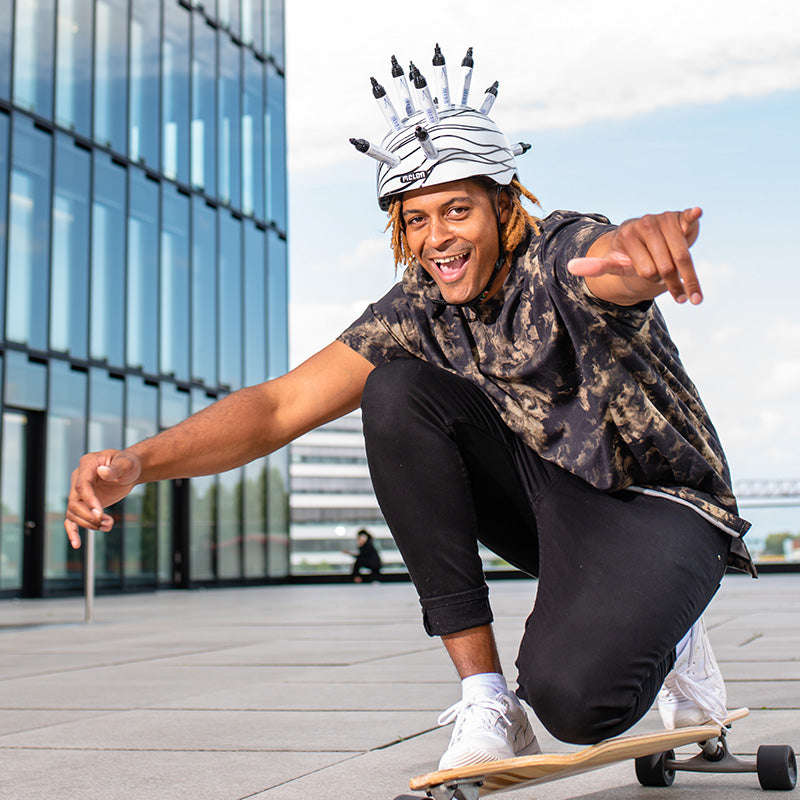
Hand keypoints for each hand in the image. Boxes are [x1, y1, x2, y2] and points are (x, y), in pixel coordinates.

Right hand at [64, 450, 142, 548]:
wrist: (129, 471)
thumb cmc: (128, 464)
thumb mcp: (126, 463)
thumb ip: (116, 468)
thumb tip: (103, 472)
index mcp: (87, 465)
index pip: (82, 486)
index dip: (89, 501)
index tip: (100, 514)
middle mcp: (78, 478)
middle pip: (74, 503)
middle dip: (90, 516)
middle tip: (109, 522)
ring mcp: (78, 492)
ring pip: (73, 513)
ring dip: (89, 524)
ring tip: (109, 525)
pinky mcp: (83, 504)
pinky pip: (72, 519)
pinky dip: (73, 531)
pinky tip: (77, 544)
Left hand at [568, 208, 702, 303]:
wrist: (645, 239)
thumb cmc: (629, 254)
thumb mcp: (613, 262)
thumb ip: (595, 266)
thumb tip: (570, 267)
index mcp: (627, 235)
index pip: (645, 269)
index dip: (649, 278)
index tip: (649, 279)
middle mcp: (645, 223)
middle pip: (665, 264)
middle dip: (671, 283)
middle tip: (675, 294)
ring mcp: (663, 218)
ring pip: (681, 255)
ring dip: (690, 278)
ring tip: (694, 299)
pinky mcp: (680, 216)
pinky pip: (687, 217)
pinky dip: (692, 216)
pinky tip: (697, 212)